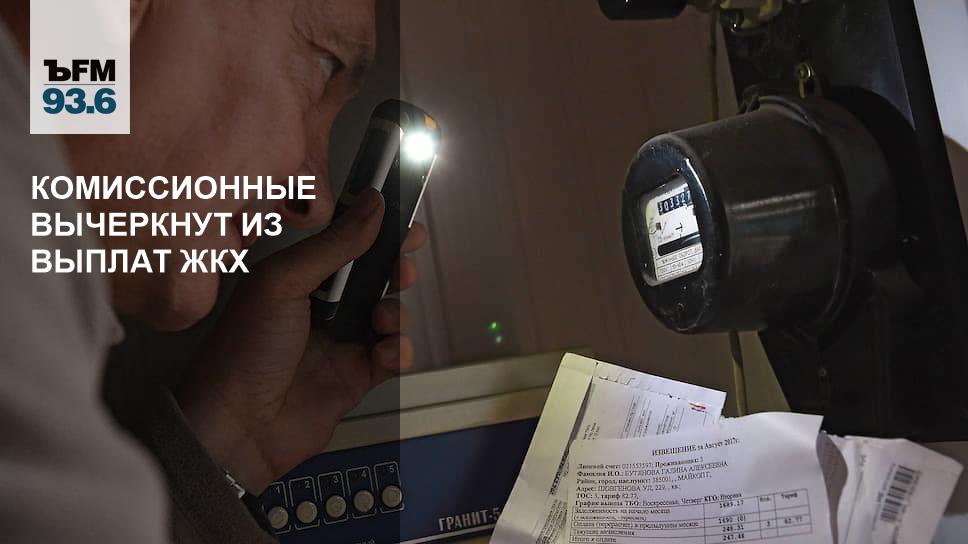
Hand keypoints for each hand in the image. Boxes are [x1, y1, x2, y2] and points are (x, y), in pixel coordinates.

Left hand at [175, 189, 426, 492]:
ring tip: (381, 320)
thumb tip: (371, 204)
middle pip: (375, 275)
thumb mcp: (283, 283)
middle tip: (402, 268)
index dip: (377, 230)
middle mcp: (320, 305)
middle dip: (396, 268)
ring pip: (390, 312)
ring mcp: (339, 341)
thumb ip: (333, 244)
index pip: (347, 241)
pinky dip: (397, 350)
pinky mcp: (356, 375)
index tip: (404, 221)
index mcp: (298, 275)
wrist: (236, 428)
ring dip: (396, 311)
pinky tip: (384, 352)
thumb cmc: (241, 354)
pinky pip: (393, 354)